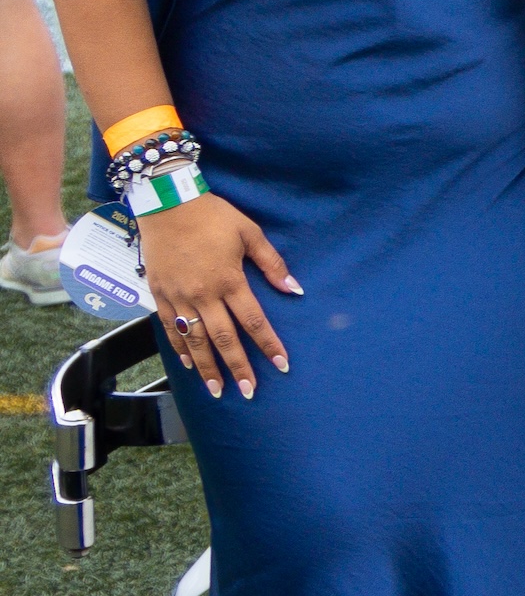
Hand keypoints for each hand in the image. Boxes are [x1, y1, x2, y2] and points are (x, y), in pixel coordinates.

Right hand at [141, 195, 296, 398]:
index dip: (268, 345)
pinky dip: (179, 348)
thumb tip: (294, 289)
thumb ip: (272, 264)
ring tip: (218, 390)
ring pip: (194, 340)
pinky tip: (189, 364)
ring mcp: (177, 297)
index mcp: (229, 280)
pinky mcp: (158, 294)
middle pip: (223, 339)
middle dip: (238, 367)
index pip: (253, 321)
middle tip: (249, 391)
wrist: (166, 204)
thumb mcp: (249, 233)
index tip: (281, 365)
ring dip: (207, 367)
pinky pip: (169, 328)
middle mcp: (203, 294)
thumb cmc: (212, 216)